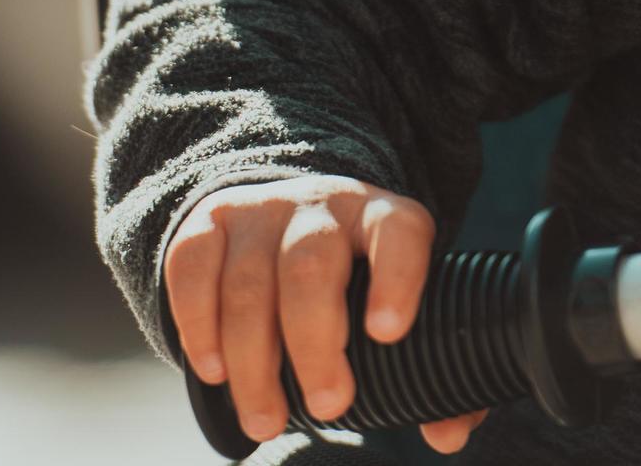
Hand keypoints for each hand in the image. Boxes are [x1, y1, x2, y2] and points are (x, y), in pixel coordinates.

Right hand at [162, 173, 492, 450]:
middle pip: (311, 264)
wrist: (291, 220)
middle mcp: (324, 206)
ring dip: (253, 361)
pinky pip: (192, 268)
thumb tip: (448, 434)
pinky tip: (215, 372)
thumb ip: (433, 367)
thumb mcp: (401, 305)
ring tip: (266, 419)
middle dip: (315, 343)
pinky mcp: (210, 223)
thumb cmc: (360, 282)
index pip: (399, 233)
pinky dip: (198, 326)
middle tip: (327, 407)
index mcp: (385, 219)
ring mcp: (263, 211)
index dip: (397, 278)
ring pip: (249, 281)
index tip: (389, 333)